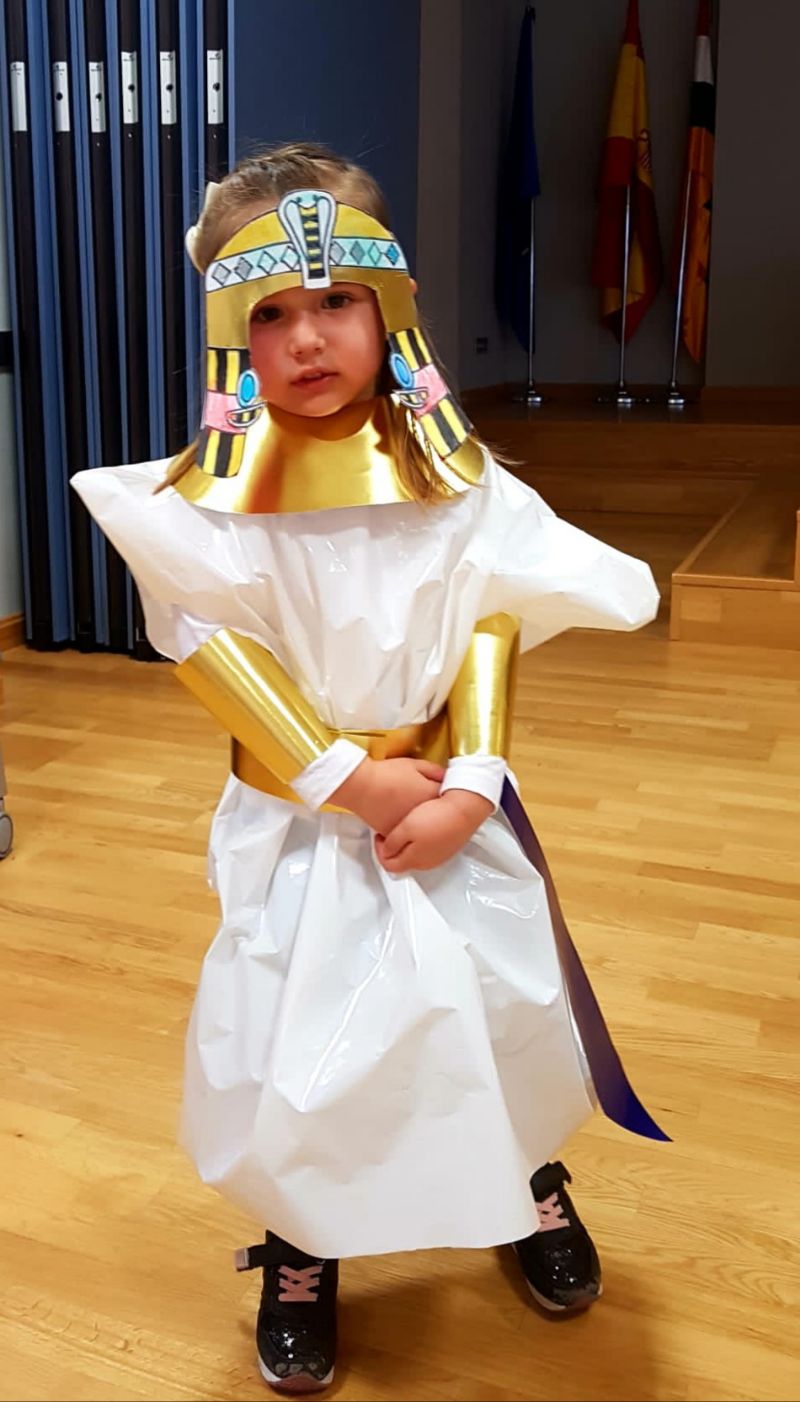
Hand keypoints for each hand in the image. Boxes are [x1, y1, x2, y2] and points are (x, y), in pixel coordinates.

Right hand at [329, 756, 444, 833]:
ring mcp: (410, 827)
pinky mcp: (396, 834)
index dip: (448, 792)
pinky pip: (408, 834)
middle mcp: (424, 815)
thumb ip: (435, 771)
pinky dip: (409, 828)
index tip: (444, 790)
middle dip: (438, 808)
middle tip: (429, 800)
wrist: (362, 786)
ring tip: (415, 809)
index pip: (450, 796)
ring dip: (425, 821)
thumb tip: (447, 776)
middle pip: (440, 814)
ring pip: (424, 827)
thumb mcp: (415, 764)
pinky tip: (404, 817)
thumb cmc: (387, 774)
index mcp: (431, 795)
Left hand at [375, 788, 493, 873]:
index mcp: (414, 861)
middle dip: (393, 848)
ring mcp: (439, 855)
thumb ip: (391, 844)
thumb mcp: (405, 828)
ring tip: (407, 826)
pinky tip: (423, 824)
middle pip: (402, 862)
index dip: (379, 851)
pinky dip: (421, 839)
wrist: (465, 808)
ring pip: (416, 854)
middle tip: (390, 832)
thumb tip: (385, 852)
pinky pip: (429, 847)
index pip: (389, 865)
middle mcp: (427, 862)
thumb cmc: (438, 817)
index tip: (379, 836)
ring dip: (407, 843)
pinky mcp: (448, 846)